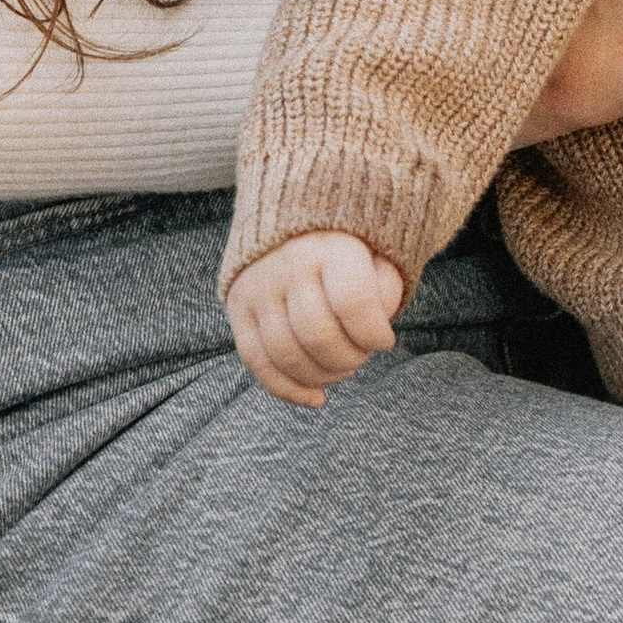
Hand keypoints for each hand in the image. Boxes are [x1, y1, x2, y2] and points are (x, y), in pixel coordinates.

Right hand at [229, 230, 404, 408]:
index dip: (374, 334)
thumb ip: (385, 290)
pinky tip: (316, 398)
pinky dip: (288, 390)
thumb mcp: (379, 255)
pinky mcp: (238, 308)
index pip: (352, 302)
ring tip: (342, 369)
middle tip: (362, 354)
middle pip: (318, 335)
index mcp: (331, 245)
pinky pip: (257, 362)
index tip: (385, 340)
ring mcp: (258, 287)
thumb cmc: (350, 250)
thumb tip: (373, 336)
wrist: (295, 223)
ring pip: (286, 354)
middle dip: (349, 359)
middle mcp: (288, 264)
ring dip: (322, 376)